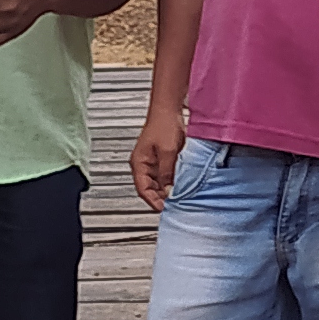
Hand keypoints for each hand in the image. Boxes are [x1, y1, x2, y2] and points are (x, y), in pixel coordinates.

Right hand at [129, 93, 187, 210]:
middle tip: (173, 206)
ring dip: (166, 191)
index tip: (163, 209)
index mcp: (138, 163)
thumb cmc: (163, 125)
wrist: (168, 110)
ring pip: (158, 184)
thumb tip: (168, 190)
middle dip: (160, 198)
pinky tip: (180, 186)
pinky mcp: (162, 160)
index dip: (152, 201)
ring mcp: (152, 163)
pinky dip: (171, 182)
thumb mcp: (167, 151)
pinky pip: (165, 176)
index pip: (142, 189)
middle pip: (149, 188)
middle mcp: (143, 165)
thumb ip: (167, 171)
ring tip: (177, 198)